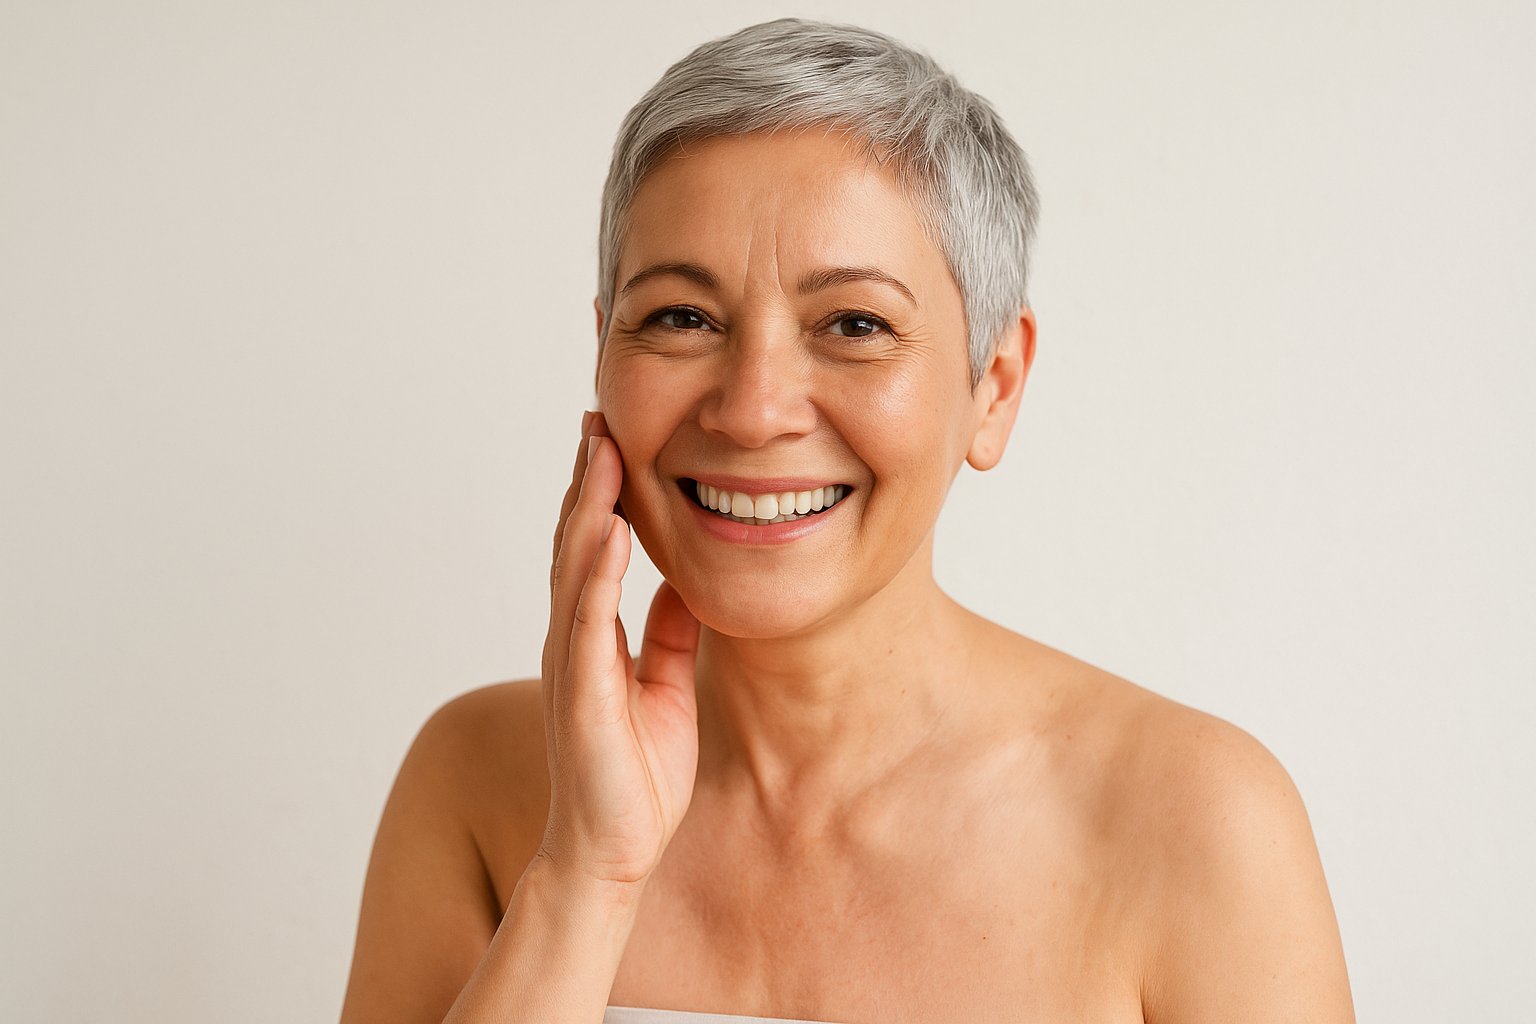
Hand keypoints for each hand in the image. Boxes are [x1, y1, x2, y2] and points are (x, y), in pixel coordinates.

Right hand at [536, 411, 701, 890]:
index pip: (593, 549)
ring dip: (587, 506)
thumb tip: (685, 583)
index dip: (601, 493)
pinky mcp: (582, 692)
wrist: (613, 849)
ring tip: (600, 449)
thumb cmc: (638, 774)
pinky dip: (597, 571)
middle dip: (587, 479)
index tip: (614, 436)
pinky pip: (589, 620)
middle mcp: (573, 638)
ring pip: (573, 567)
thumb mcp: (669, 684)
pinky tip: (609, 530)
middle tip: (597, 417)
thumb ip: (670, 633)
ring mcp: (572, 662)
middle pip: (575, 542)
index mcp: (592, 635)